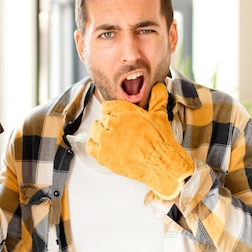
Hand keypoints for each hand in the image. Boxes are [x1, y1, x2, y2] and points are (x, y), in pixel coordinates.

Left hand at [87, 83, 193, 199]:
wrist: (161, 163)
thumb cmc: (160, 142)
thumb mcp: (160, 114)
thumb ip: (157, 97)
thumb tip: (158, 87)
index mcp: (124, 111)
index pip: (108, 106)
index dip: (113, 111)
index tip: (117, 116)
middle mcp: (112, 124)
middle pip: (102, 118)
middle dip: (110, 123)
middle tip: (120, 130)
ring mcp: (106, 141)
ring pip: (94, 130)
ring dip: (101, 132)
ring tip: (112, 137)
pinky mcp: (103, 156)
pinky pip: (90, 146)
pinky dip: (94, 145)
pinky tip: (103, 146)